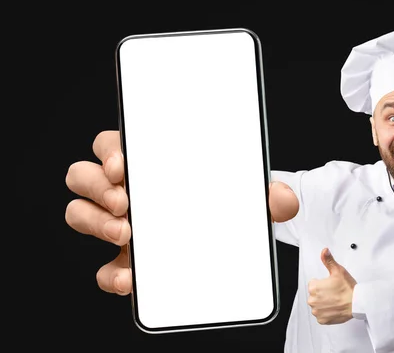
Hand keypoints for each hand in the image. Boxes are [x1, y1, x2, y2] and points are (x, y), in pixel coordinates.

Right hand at [65, 130, 298, 295]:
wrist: (224, 242)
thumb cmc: (225, 206)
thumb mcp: (247, 197)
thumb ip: (269, 196)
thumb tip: (285, 199)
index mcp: (149, 165)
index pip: (112, 144)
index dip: (109, 149)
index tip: (123, 162)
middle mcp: (126, 192)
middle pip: (83, 175)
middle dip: (96, 185)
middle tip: (126, 201)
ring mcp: (120, 226)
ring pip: (79, 213)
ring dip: (94, 221)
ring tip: (127, 234)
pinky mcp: (125, 263)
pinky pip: (102, 269)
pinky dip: (110, 275)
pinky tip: (131, 278)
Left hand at [308, 248, 357, 324]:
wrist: (357, 303)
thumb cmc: (348, 288)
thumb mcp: (338, 270)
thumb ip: (328, 260)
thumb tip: (324, 251)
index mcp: (314, 288)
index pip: (314, 284)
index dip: (323, 283)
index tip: (331, 285)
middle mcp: (312, 300)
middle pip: (315, 295)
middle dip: (323, 293)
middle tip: (335, 292)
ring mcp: (317, 311)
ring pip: (318, 305)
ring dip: (324, 303)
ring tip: (335, 300)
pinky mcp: (322, 320)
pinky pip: (321, 315)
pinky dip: (327, 312)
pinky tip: (335, 308)